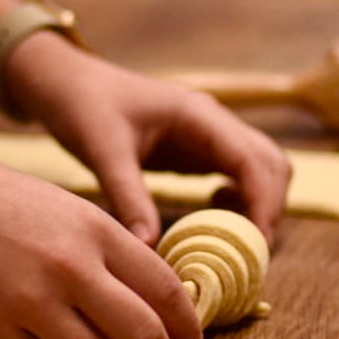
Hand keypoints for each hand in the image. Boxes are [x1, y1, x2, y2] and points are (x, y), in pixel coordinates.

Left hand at [6, 35, 289, 246]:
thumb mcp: (104, 153)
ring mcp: (210, 135)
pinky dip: (241, 200)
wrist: (67, 84)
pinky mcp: (199, 149)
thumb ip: (128, 199)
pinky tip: (213, 217)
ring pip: (261, 169)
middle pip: (271, 164)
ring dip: (260, 204)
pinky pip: (239, 176)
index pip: (252, 159)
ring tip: (235, 242)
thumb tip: (148, 249)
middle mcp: (214, 122)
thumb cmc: (84, 107)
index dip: (263, 202)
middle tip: (250, 254)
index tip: (257, 243)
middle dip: (270, 208)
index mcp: (198, 115)